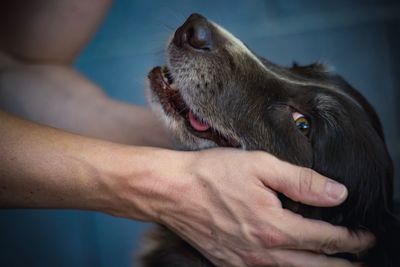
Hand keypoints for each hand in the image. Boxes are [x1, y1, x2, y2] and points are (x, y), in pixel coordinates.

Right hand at [150, 148, 373, 266]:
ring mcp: (244, 263)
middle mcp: (262, 253)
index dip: (351, 238)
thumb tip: (337, 194)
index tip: (367, 236)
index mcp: (273, 227)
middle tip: (363, 261)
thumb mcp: (259, 165)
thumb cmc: (212, 174)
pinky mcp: (229, 263)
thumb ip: (301, 181)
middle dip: (344, 264)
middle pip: (315, 266)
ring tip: (336, 266)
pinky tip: (293, 264)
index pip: (326, 238)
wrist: (171, 191)